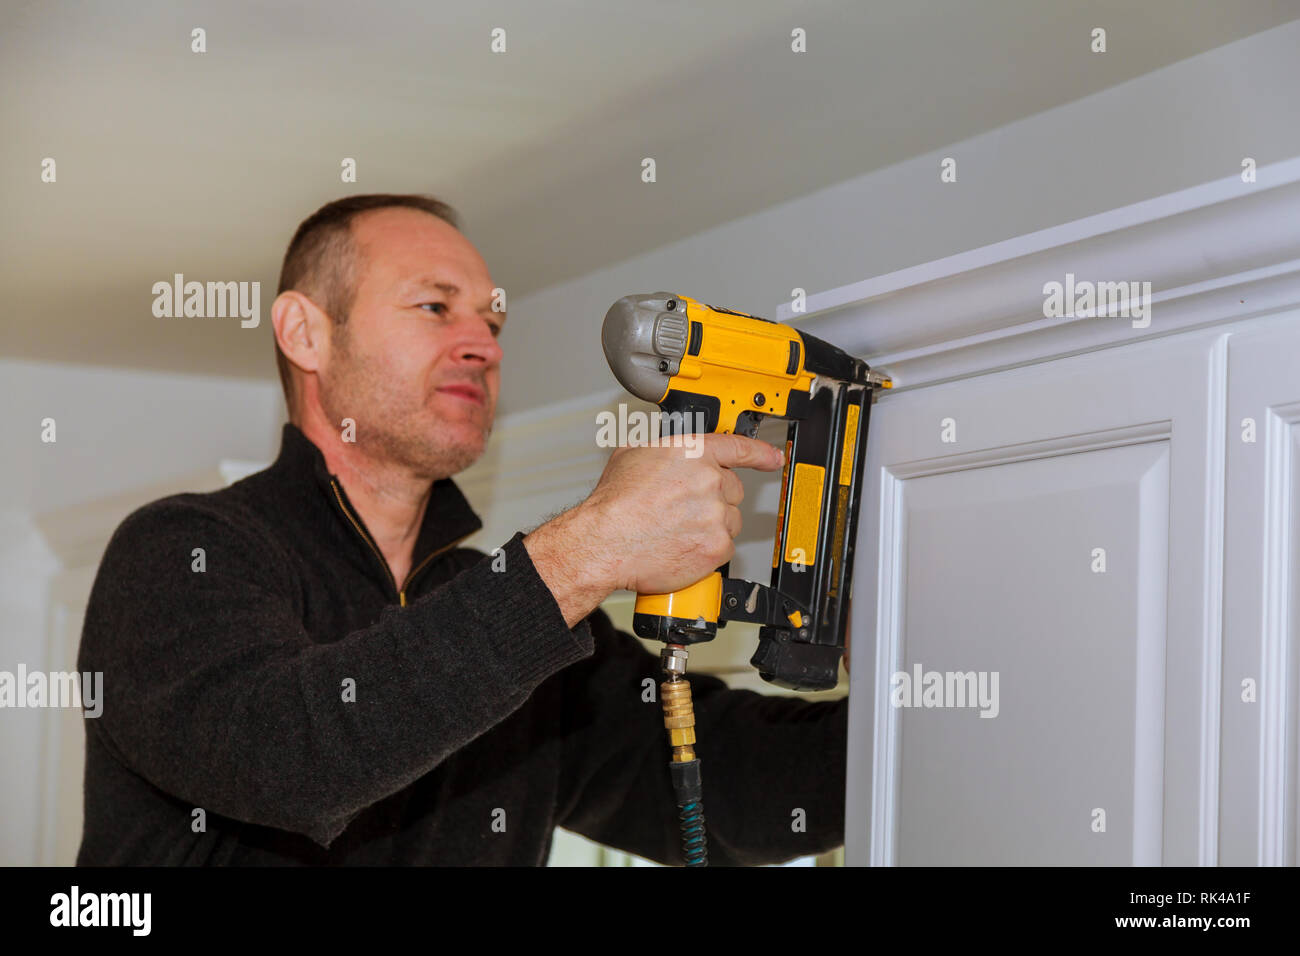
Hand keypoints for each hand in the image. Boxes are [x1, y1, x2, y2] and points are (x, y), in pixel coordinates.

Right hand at [581, 432, 783, 594]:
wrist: (604, 541)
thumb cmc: (613, 503)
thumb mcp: (633, 454)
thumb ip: (665, 449)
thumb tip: (671, 452)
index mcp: (692, 452)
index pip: (739, 448)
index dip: (761, 453)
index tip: (773, 458)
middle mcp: (709, 479)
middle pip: (732, 490)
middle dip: (715, 499)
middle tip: (685, 509)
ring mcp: (716, 513)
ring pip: (730, 520)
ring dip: (711, 526)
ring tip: (678, 530)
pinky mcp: (717, 545)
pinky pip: (724, 547)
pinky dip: (707, 550)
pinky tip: (682, 546)